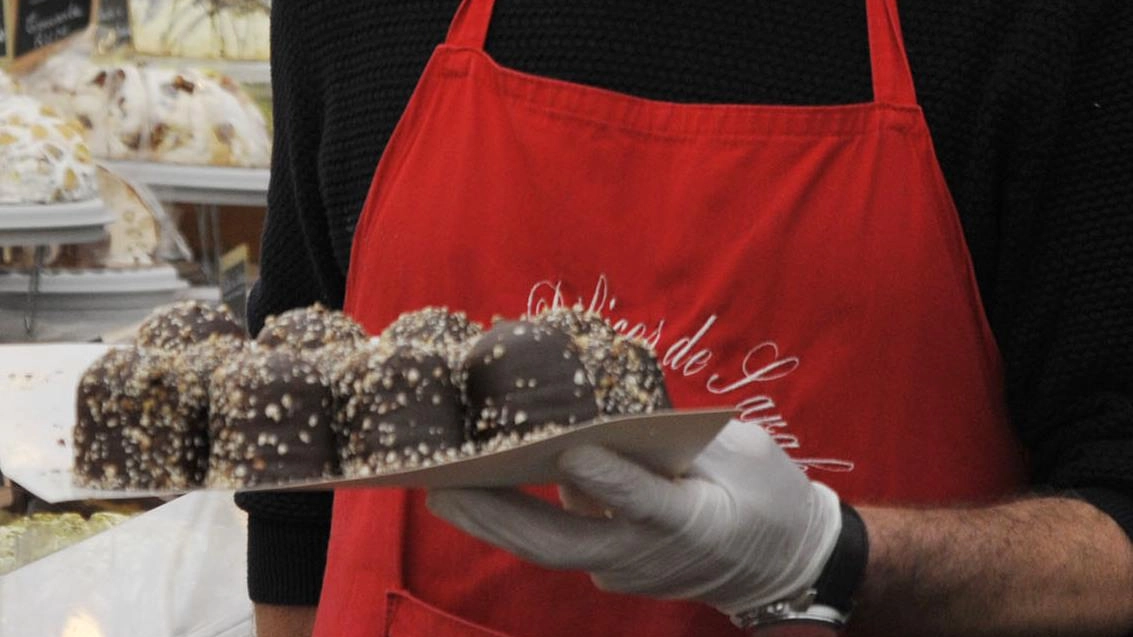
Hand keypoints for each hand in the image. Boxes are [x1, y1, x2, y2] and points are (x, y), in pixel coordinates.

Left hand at [427, 420, 842, 618]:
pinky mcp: (612, 571)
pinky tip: (485, 489)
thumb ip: (678, 441)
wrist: (780, 565)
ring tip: (440, 487)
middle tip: (442, 485)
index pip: (645, 503)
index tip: (567, 451)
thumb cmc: (767, 497)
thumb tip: (607, 420)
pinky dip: (520, 518)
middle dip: (498, 517)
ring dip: (493, 522)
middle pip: (563, 545)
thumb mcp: (743, 454)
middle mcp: (649, 556)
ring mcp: (626, 571)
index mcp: (694, 522)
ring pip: (549, 550)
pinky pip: (560, 542)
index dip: (607, 480)